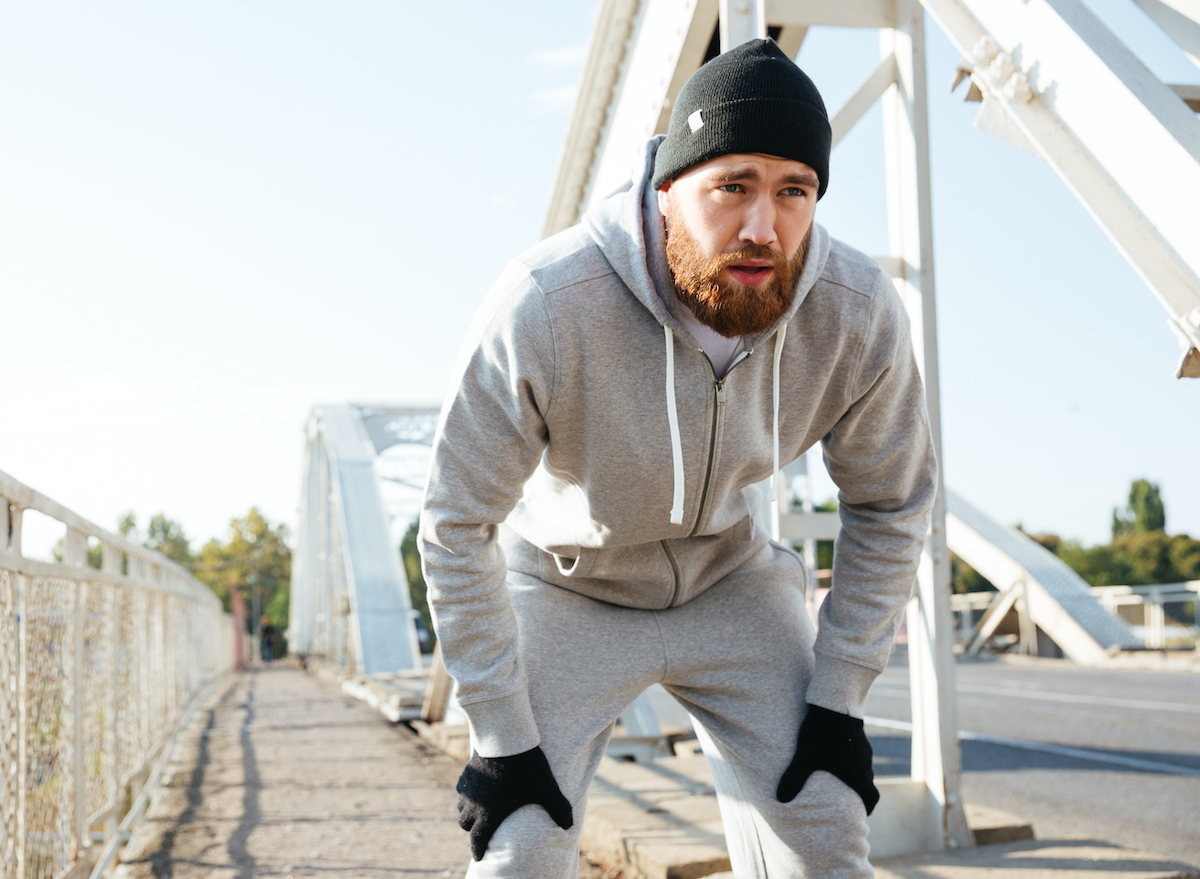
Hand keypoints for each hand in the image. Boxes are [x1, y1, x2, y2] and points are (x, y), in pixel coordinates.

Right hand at [456, 746, 573, 860]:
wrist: (505, 740)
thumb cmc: (527, 768)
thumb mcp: (547, 790)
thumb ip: (558, 809)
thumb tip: (569, 825)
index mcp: (489, 817)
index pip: (477, 842)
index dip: (478, 851)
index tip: (479, 857)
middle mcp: (473, 807)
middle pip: (465, 825)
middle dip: (473, 830)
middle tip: (483, 830)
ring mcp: (467, 790)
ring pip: (461, 809)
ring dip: (468, 813)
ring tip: (481, 810)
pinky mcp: (465, 774)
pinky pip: (461, 792)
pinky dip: (467, 796)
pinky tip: (478, 791)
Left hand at [776, 704, 878, 814]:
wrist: (835, 702)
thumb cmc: (822, 734)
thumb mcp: (805, 758)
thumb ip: (794, 779)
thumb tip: (780, 799)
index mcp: (858, 775)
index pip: (871, 798)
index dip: (867, 808)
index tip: (860, 814)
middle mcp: (865, 763)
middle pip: (866, 783)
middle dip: (856, 793)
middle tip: (845, 799)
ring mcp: (863, 748)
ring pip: (861, 766)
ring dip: (852, 774)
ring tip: (836, 777)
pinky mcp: (857, 734)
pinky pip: (856, 751)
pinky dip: (848, 758)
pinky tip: (832, 753)